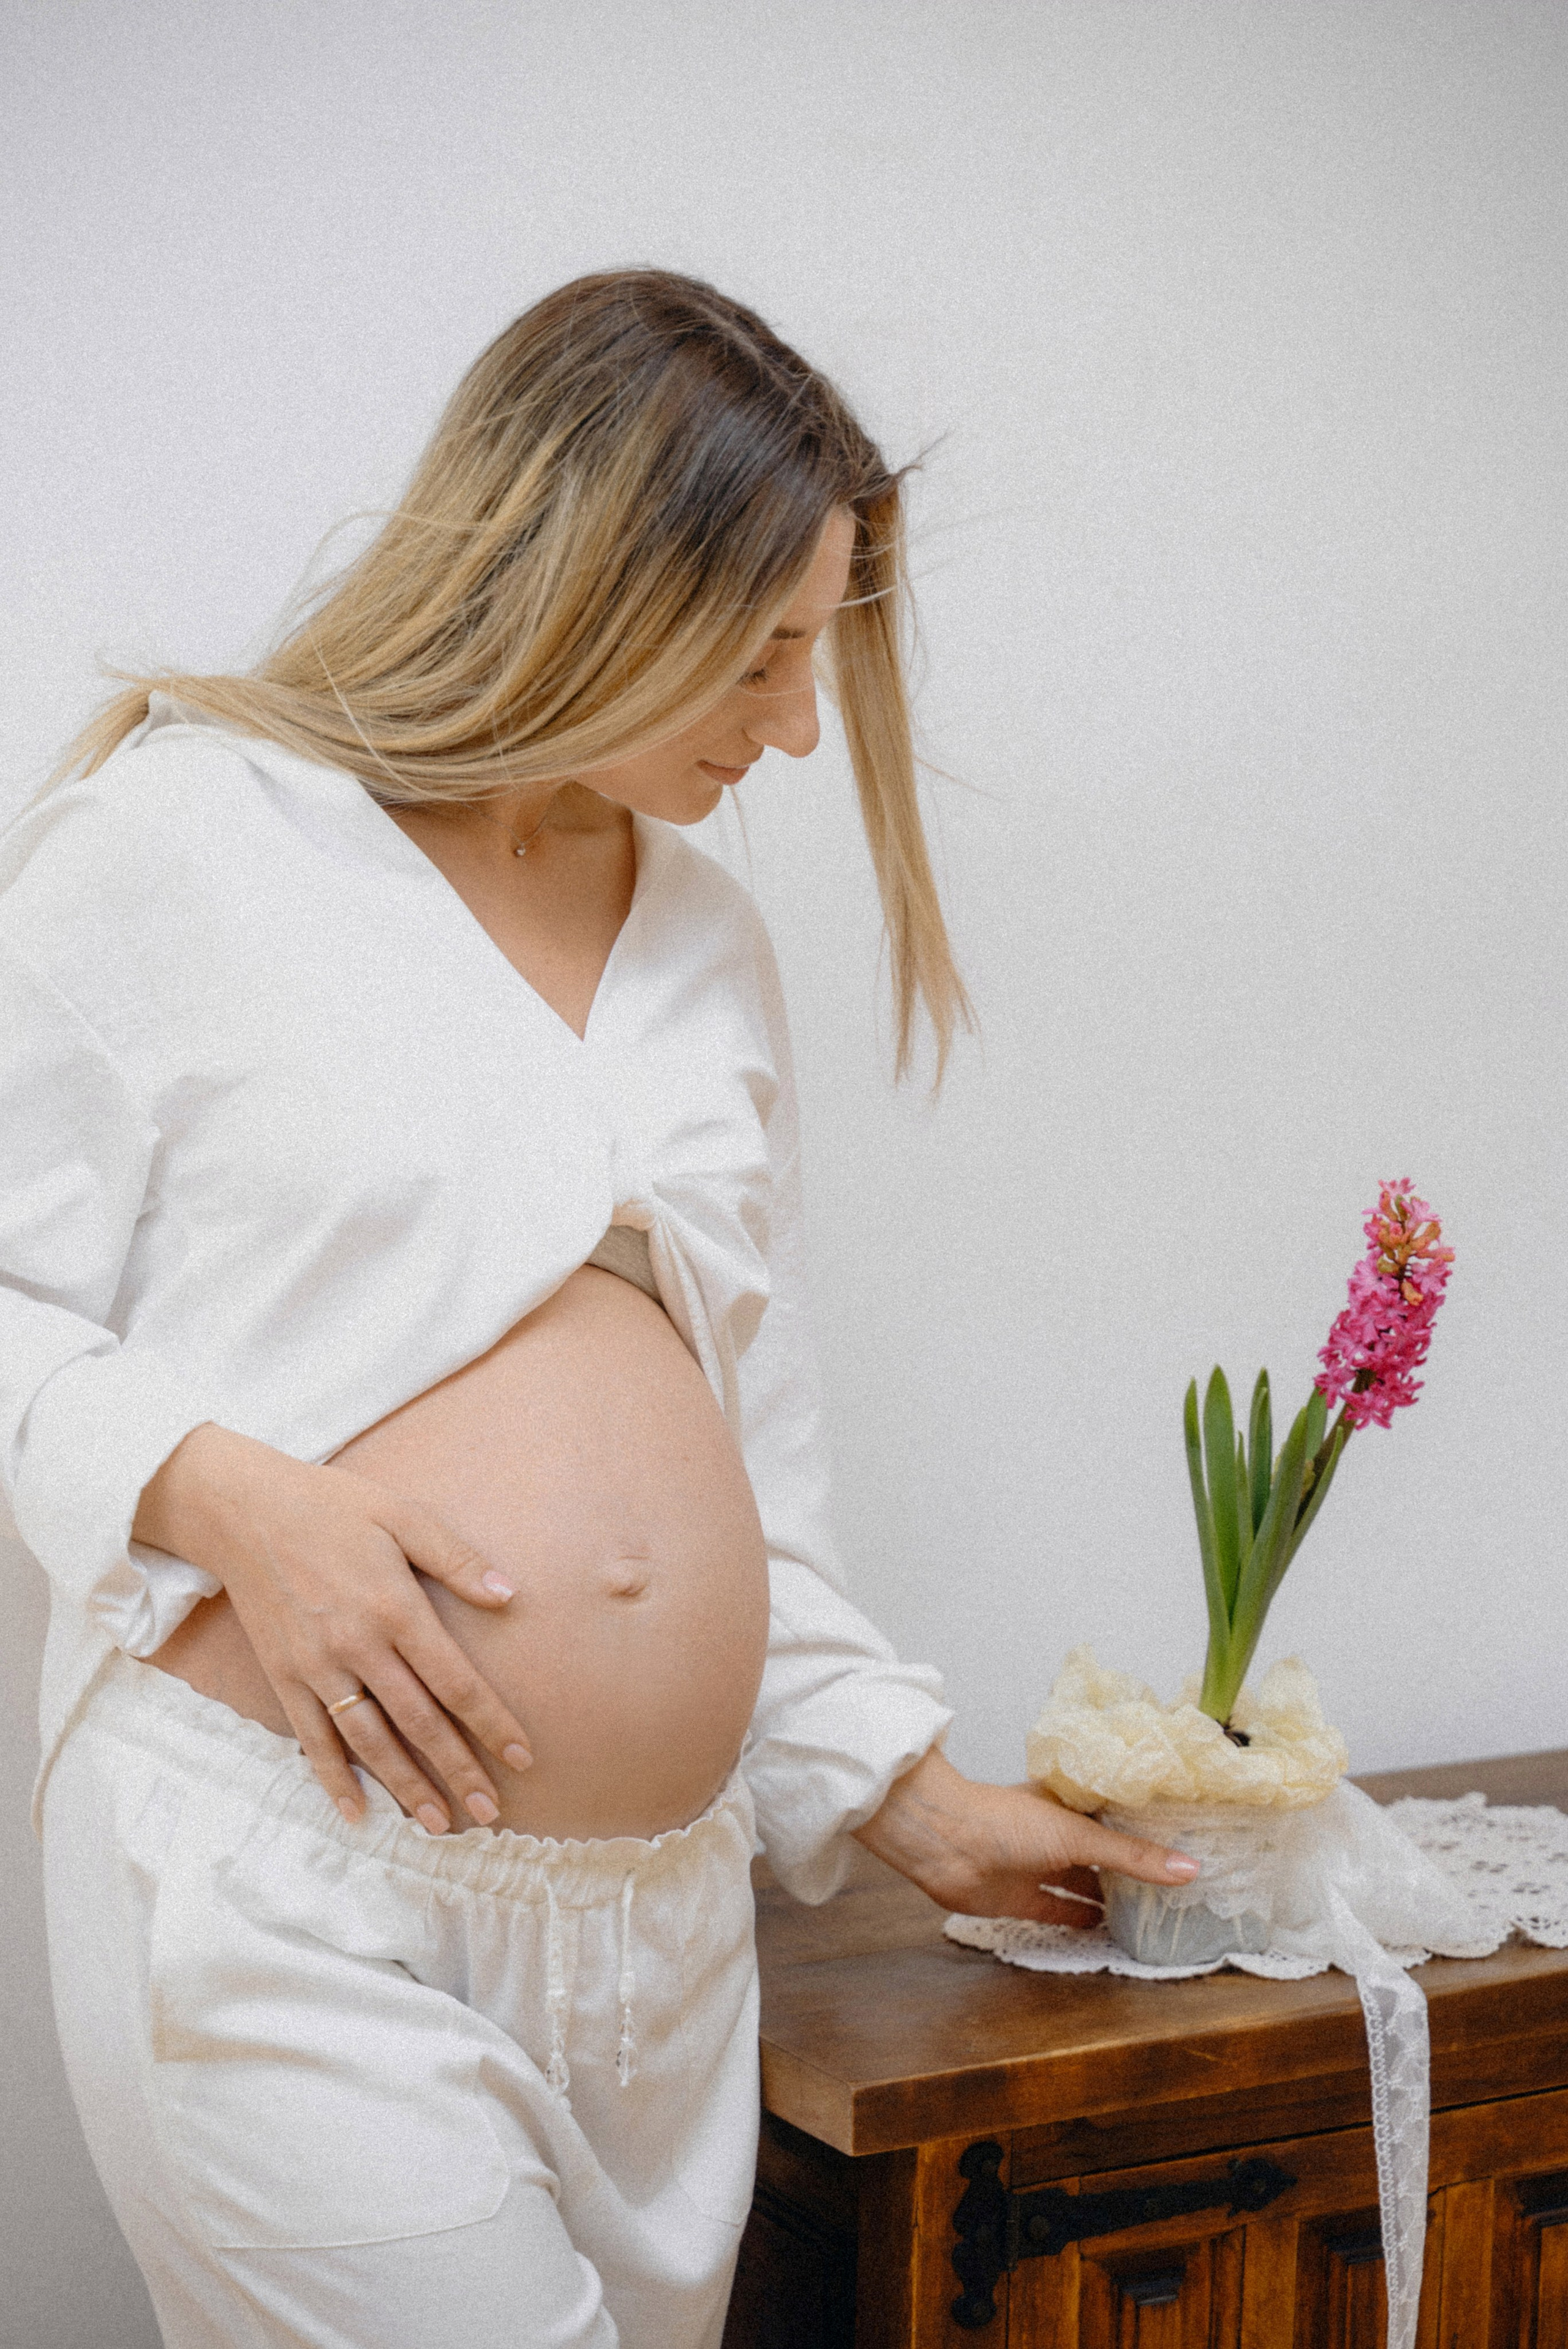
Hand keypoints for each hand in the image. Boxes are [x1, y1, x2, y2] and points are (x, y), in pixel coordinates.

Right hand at [133, 1422, 533, 1833]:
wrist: (245, 1512)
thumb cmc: (334, 1508)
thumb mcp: (403, 1515)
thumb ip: (457, 1559)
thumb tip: (510, 1597)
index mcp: (395, 1607)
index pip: (454, 1681)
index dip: (491, 1724)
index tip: (521, 1758)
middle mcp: (357, 1646)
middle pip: (418, 1722)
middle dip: (457, 1771)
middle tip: (489, 1813)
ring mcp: (316, 1668)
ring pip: (368, 1741)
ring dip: (405, 1786)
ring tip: (437, 1824)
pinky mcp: (283, 1677)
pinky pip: (311, 1739)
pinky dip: (334, 1779)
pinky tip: (358, 1813)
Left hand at [851, 1745, 1198, 1926]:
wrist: (943, 1844)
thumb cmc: (1003, 1821)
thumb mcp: (1077, 1836)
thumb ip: (1131, 1856)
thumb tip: (1189, 1868)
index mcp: (1070, 1806)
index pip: (1118, 1818)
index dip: (1149, 1831)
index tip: (1188, 1843)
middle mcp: (1056, 1835)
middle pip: (1103, 1855)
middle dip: (1133, 1869)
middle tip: (1178, 1887)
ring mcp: (1039, 1867)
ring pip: (1083, 1886)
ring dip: (1110, 1898)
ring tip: (1153, 1912)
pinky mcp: (1022, 1898)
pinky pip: (1060, 1913)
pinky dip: (1082, 1922)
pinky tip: (1109, 1930)